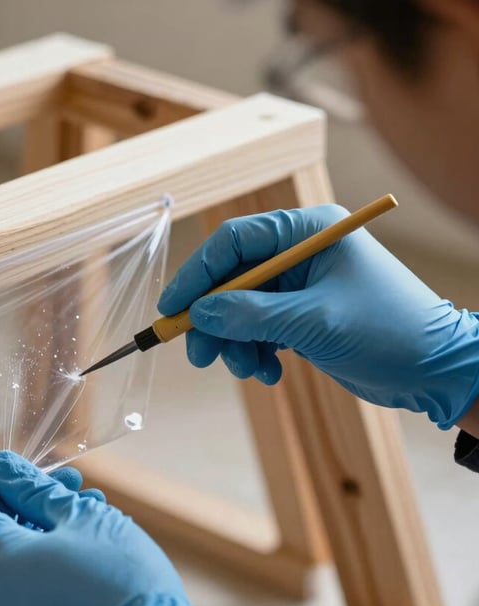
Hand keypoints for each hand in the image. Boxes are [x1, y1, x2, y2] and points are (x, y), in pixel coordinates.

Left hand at [0, 452, 230, 605]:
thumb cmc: (120, 579)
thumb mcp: (79, 517)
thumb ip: (30, 488)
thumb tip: (0, 468)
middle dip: (9, 505)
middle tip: (55, 488)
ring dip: (28, 540)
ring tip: (81, 519)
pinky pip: (11, 605)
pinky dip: (31, 578)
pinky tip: (74, 563)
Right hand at [159, 204, 478, 428]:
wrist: (433, 370)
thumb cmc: (388, 331)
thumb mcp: (314, 321)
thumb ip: (252, 315)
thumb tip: (200, 314)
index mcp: (307, 232)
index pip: (234, 242)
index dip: (197, 274)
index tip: (173, 309)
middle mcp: (299, 254)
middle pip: (231, 280)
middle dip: (214, 320)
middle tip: (202, 356)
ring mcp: (299, 286)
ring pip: (240, 310)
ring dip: (235, 344)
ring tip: (250, 371)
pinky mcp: (300, 316)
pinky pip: (258, 330)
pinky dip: (255, 353)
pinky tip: (270, 373)